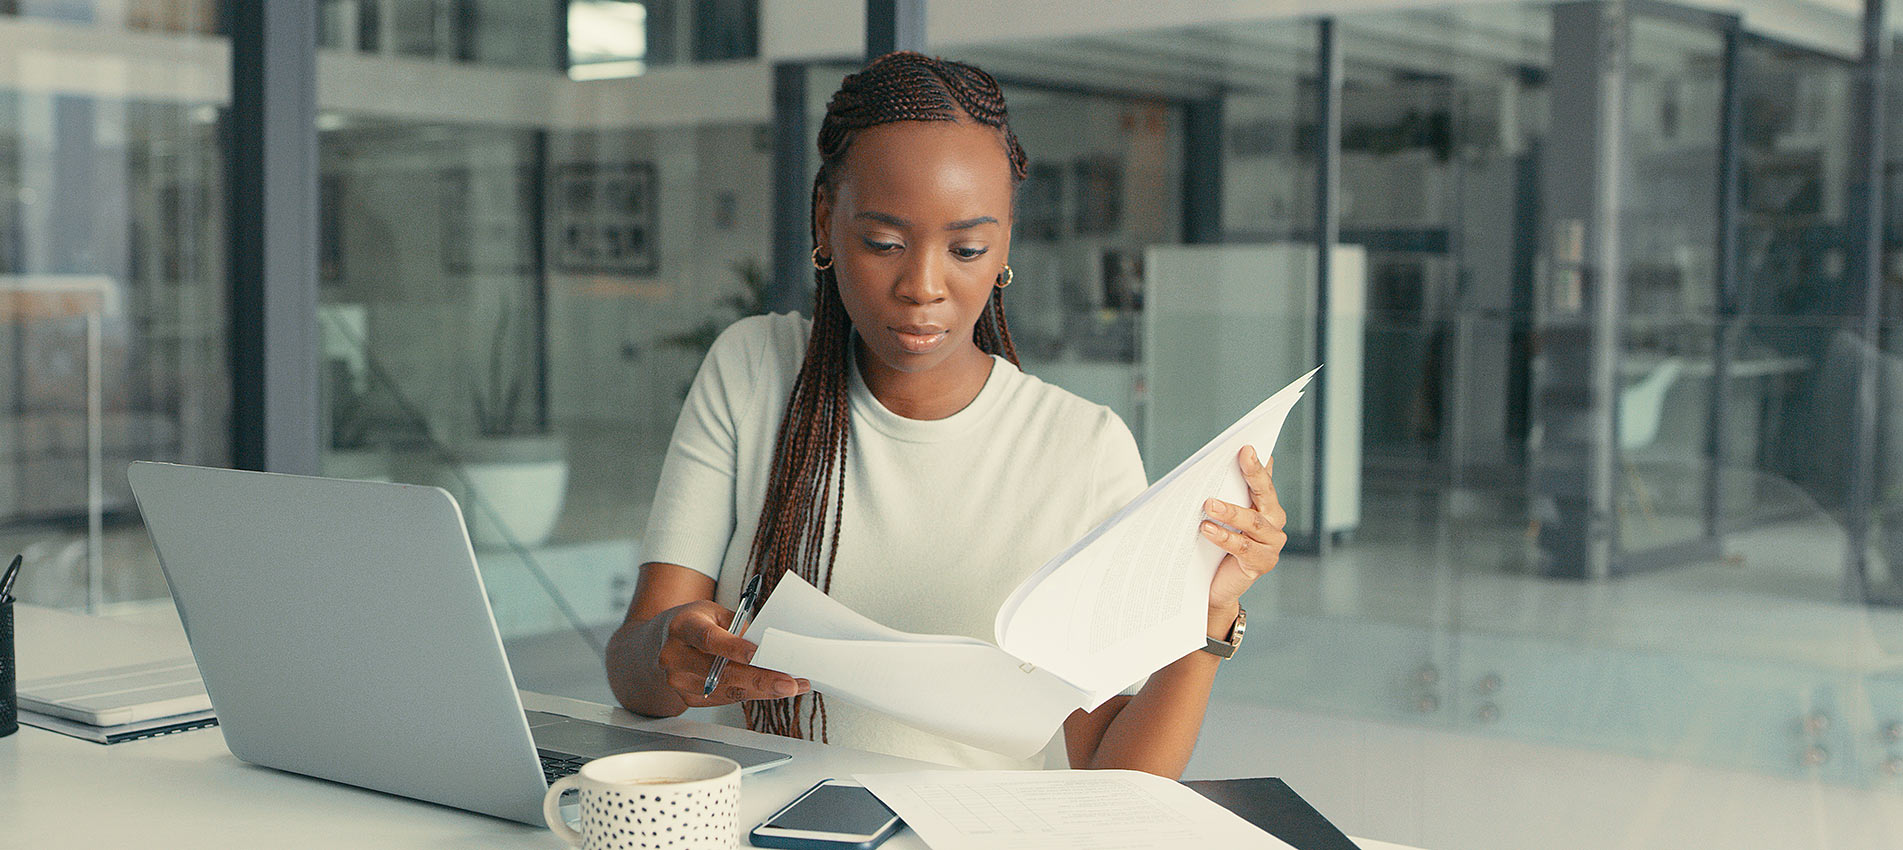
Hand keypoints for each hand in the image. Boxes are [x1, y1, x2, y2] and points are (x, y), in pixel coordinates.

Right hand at [655, 600, 809, 706]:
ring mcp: (679, 681)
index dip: (733, 647)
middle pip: (721, 673)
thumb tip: (771, 647)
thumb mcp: (714, 613)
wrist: (662, 644)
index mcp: (682, 627)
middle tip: (789, 682)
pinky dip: (752, 694)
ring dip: (763, 690)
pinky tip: (773, 689)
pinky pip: (726, 698)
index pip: (708, 638)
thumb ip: (739, 628)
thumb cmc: (695, 624)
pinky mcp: (688, 698)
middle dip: (760, 679)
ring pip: (727, 691)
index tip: (757, 653)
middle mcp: (675, 656)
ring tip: (792, 686)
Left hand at [1200, 446, 1284, 628]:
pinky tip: (1207, 529)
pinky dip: (1224, 537)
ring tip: (1208, 504)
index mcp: (1267, 508)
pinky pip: (1242, 547)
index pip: (1263, 482)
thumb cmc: (1216, 546)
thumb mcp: (1222, 517)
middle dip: (1252, 475)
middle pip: (1264, 496)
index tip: (1246, 447)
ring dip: (1230, 511)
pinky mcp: (1261, 564)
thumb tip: (1227, 462)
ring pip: (1252, 522)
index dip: (1256, 465)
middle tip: (1240, 458)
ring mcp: (1271, 545)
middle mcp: (1274, 524)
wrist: (1213, 587)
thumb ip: (1228, 492)